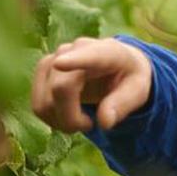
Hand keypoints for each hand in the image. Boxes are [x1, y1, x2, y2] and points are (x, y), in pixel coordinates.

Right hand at [31, 37, 151, 132]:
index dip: (73, 61)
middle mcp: (76, 49)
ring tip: (83, 121)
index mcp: (107, 52)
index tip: (60, 63)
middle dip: (72, 118)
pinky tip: (69, 116)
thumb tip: (104, 122)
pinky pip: (38, 105)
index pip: (89, 55)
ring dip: (61, 121)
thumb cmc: (129, 78)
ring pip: (45, 101)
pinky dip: (52, 119)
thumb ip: (123, 104)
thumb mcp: (138, 91)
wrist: (117, 66)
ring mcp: (55, 58)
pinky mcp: (43, 70)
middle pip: (61, 88)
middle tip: (90, 126)